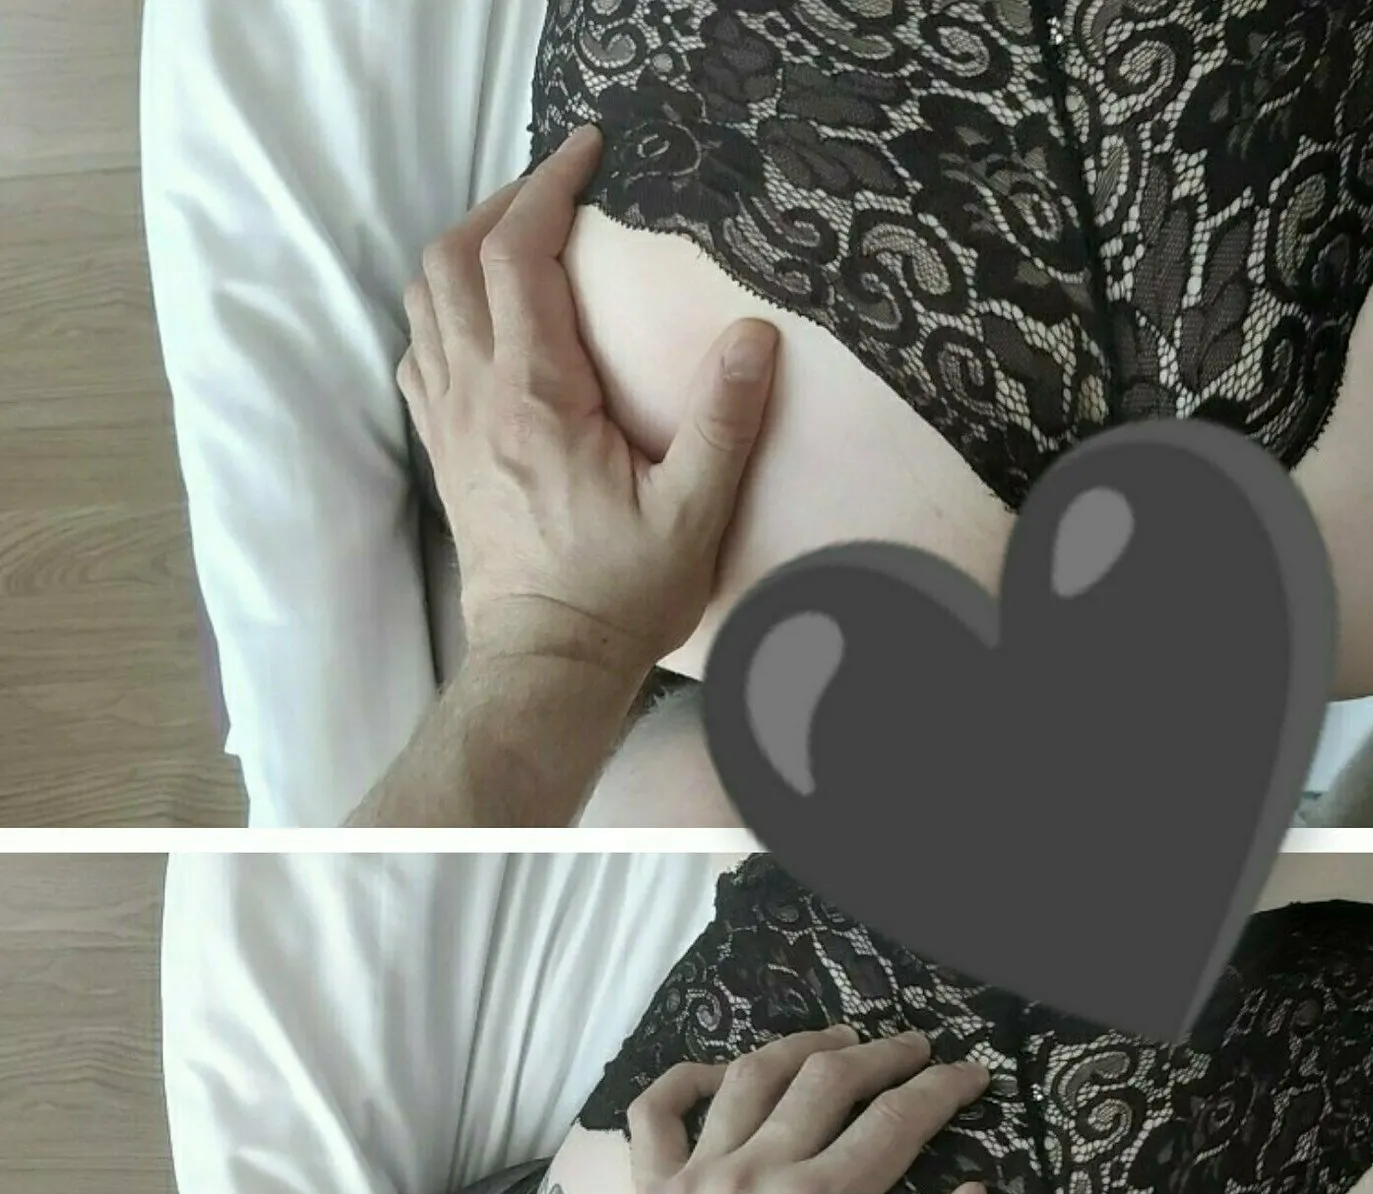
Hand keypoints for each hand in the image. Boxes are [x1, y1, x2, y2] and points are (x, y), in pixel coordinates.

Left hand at [398, 124, 779, 680]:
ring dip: (464, 250)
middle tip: (556, 190)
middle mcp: (477, 396)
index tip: (587, 153)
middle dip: (500, 205)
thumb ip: (725, 421)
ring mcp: (450, 423)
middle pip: (454, 259)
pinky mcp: (444, 452)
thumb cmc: (621, 593)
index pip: (520, 256)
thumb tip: (755, 337)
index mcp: (537, 396)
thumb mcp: (694, 512)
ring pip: (425, 300)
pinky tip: (481, 317)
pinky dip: (443, 309)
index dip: (548, 188)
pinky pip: (419, 353)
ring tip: (517, 236)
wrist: (547, 661)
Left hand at [624, 1027, 993, 1193]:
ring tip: (838, 1043)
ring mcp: (695, 1181)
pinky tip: (720, 1075)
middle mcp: (753, 1177)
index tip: (969, 1075)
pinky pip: (654, 1115)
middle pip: (825, 1079)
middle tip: (914, 1049)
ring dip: (799, 1048)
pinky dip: (681, 1081)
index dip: (941, 1088)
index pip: (894, 1120)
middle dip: (882, 1055)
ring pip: (747, 1078)